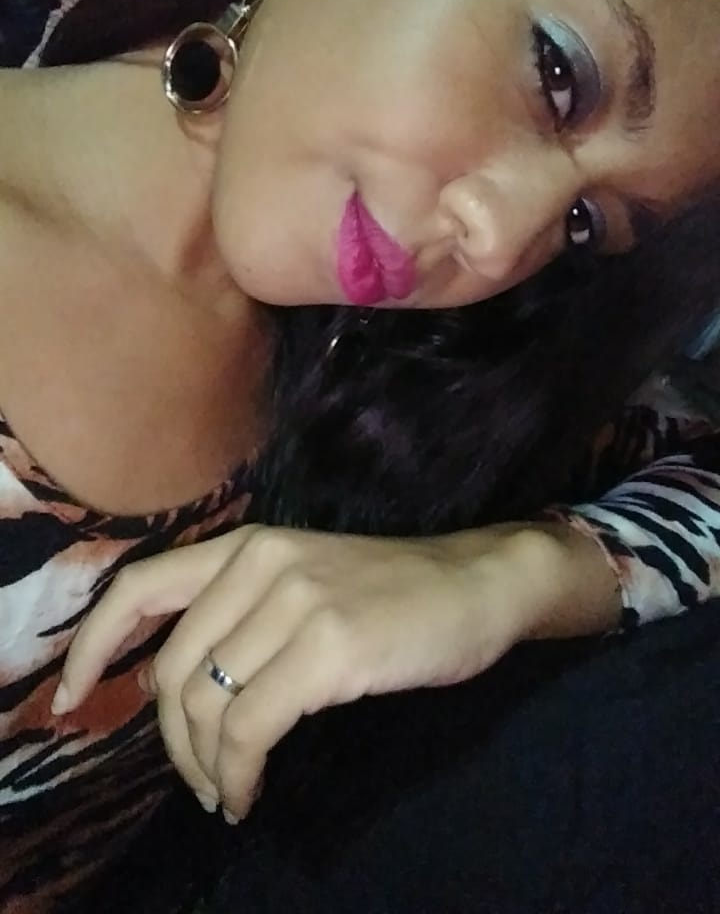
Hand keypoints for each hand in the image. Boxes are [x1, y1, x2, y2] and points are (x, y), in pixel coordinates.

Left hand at [55, 521, 618, 819]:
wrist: (475, 584)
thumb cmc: (389, 593)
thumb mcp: (301, 579)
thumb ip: (236, 612)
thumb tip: (164, 684)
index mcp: (248, 545)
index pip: (141, 586)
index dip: (96, 644)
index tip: (74, 695)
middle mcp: (263, 563)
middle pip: (173, 669)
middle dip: (173, 741)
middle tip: (199, 780)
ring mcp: (297, 602)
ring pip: (209, 706)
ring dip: (208, 768)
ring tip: (228, 792)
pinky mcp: (331, 648)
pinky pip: (252, 729)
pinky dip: (239, 774)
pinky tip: (250, 792)